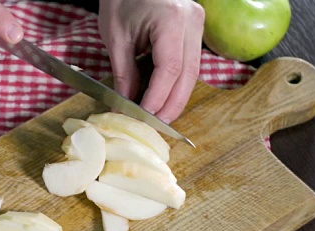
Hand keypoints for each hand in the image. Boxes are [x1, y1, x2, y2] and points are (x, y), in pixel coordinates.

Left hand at [98, 0, 204, 122]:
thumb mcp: (116, 36)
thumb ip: (125, 72)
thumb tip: (127, 104)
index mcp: (172, 20)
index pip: (170, 70)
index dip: (158, 98)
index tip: (143, 117)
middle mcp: (192, 22)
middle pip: (188, 75)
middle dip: (172, 105)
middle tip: (155, 125)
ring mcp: (197, 24)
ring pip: (193, 72)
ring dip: (175, 97)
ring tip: (157, 116)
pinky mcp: (195, 29)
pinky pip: (189, 63)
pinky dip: (176, 82)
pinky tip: (163, 97)